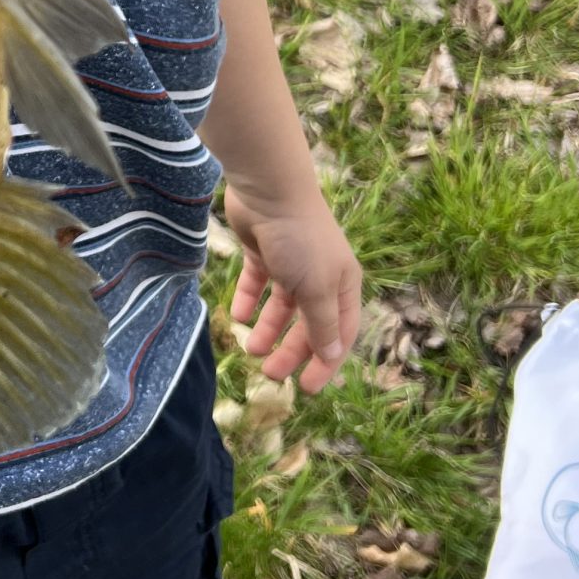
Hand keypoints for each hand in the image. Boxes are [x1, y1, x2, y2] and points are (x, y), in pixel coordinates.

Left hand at [222, 183, 361, 393]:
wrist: (270, 190)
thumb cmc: (301, 241)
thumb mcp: (317, 288)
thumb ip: (322, 324)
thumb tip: (331, 356)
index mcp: (342, 286)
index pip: (338, 334)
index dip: (325, 363)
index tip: (308, 389)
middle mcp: (319, 276)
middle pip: (307, 323)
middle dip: (291, 350)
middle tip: (270, 373)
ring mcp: (290, 263)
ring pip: (280, 307)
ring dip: (267, 330)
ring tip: (250, 349)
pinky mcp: (262, 251)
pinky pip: (256, 284)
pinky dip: (248, 301)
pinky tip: (237, 316)